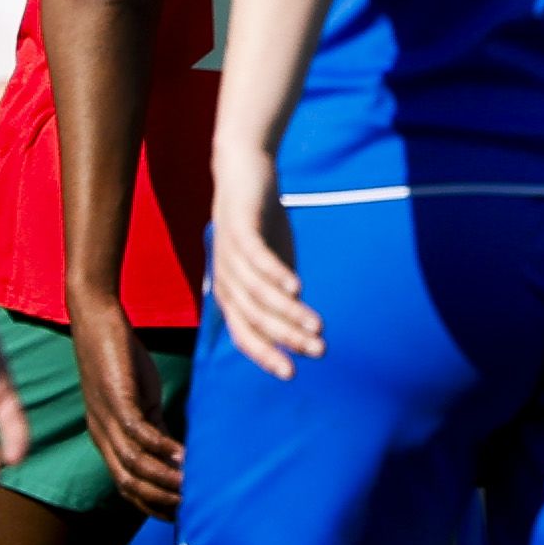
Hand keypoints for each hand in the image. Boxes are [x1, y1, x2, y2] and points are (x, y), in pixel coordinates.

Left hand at [73, 289, 185, 515]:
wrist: (96, 318)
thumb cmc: (121, 359)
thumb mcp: (142, 400)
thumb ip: (157, 429)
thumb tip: (181, 457)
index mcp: (106, 440)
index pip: (127, 487)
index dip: (153, 506)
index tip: (182, 516)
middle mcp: (102, 435)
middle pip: (129, 485)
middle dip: (160, 501)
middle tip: (192, 509)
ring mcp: (107, 418)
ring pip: (133, 465)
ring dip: (164, 480)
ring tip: (192, 488)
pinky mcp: (116, 397)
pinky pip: (138, 433)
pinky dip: (162, 449)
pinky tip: (184, 455)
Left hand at [212, 161, 322, 377]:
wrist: (243, 171)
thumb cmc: (260, 222)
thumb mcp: (272, 263)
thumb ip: (279, 293)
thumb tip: (299, 328)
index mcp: (230, 292)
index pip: (244, 334)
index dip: (265, 355)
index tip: (292, 373)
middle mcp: (225, 278)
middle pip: (254, 318)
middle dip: (286, 338)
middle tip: (318, 350)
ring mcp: (229, 254)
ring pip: (258, 293)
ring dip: (288, 312)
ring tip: (317, 326)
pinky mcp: (240, 229)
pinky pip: (257, 258)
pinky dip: (276, 274)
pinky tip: (298, 287)